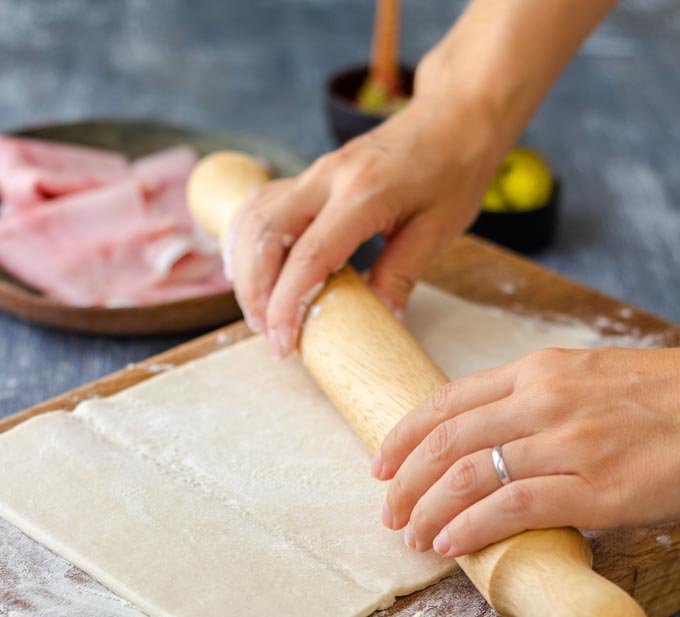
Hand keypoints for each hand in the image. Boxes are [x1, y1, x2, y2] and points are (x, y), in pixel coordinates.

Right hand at [226, 93, 500, 356]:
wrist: (454, 115)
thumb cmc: (454, 168)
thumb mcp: (437, 229)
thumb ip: (400, 276)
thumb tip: (385, 325)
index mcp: (362, 193)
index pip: (308, 256)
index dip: (287, 305)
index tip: (284, 343)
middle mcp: (327, 177)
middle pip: (265, 235)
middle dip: (254, 291)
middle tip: (267, 332)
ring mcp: (315, 172)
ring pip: (255, 218)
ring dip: (247, 268)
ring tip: (259, 311)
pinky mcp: (312, 175)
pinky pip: (264, 204)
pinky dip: (249, 239)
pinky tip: (252, 270)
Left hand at [372, 345, 679, 555]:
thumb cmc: (659, 404)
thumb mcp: (589, 382)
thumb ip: (537, 405)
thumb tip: (488, 448)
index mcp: (539, 371)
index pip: (447, 400)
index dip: (403, 436)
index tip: (381, 463)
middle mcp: (545, 400)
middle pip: (447, 442)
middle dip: (406, 481)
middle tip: (389, 511)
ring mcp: (569, 444)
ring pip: (470, 476)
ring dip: (430, 510)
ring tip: (415, 535)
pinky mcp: (595, 489)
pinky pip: (513, 508)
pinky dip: (472, 528)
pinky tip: (452, 544)